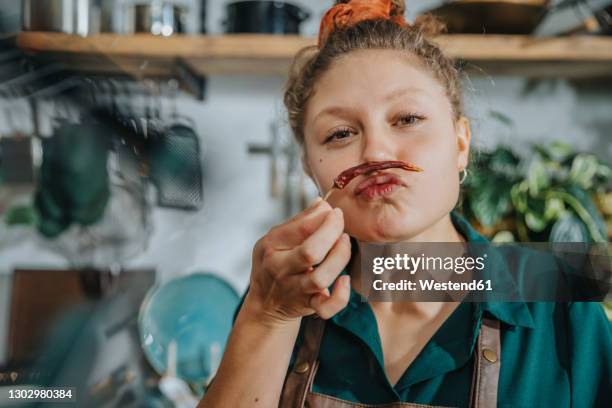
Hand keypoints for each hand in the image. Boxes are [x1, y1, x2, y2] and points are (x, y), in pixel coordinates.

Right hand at [245, 197, 351, 326]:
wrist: (265, 304)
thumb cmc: (274, 264)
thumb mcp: (276, 239)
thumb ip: (299, 222)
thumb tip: (322, 204)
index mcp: (271, 246)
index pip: (299, 228)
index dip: (322, 216)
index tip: (333, 211)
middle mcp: (280, 268)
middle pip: (310, 252)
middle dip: (332, 232)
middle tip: (340, 221)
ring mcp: (294, 289)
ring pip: (320, 278)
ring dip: (339, 257)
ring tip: (344, 242)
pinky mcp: (308, 305)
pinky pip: (326, 308)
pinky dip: (340, 296)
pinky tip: (345, 280)